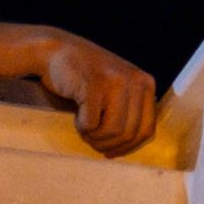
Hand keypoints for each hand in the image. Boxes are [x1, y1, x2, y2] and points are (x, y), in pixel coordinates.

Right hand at [41, 34, 159, 155]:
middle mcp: (135, 81)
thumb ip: (130, 112)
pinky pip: (92, 124)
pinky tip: (77, 115)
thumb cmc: (86, 77)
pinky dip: (82, 127)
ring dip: (94, 137)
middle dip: (107, 144)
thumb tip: (128, 148)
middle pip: (128, 134)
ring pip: (112, 131)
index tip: (111, 152)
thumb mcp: (118, 89)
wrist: (57, 51)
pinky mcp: (94, 85)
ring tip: (84, 126)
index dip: (128, 148)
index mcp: (146, 84)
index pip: (147, 130)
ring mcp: (115, 81)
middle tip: (91, 139)